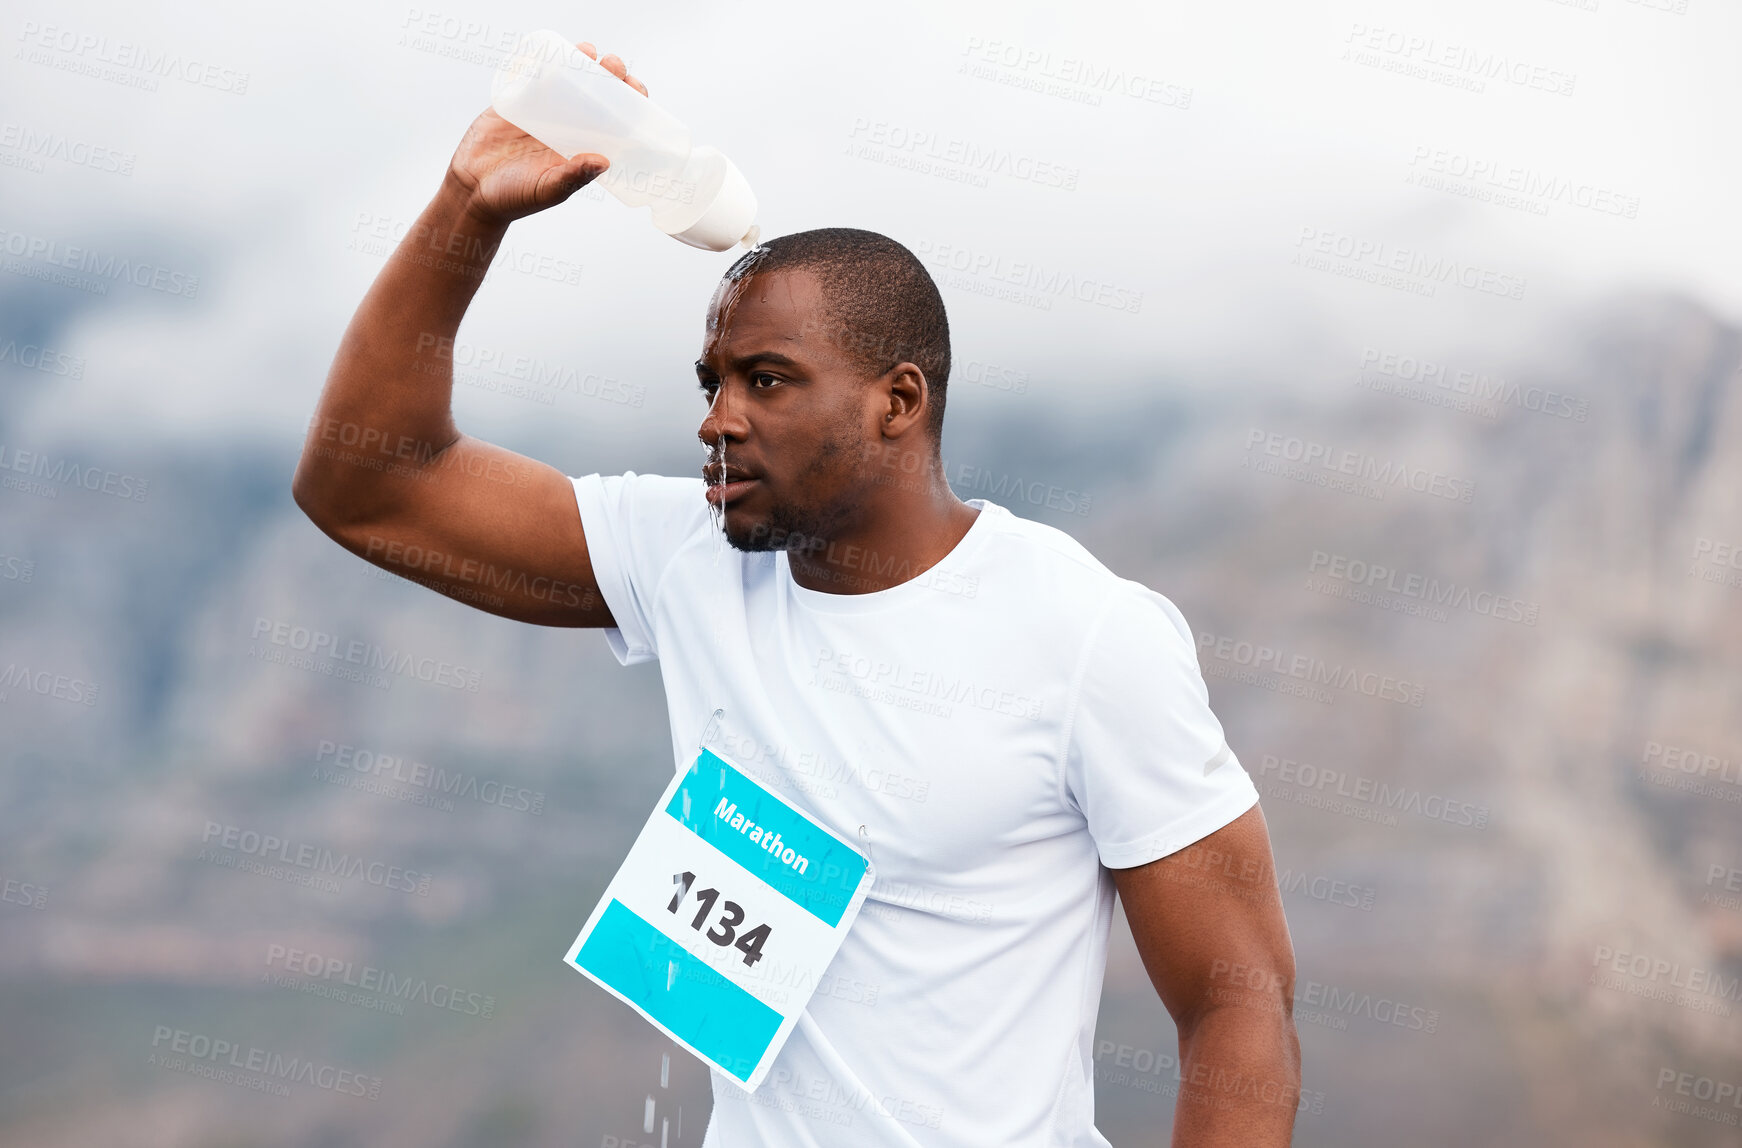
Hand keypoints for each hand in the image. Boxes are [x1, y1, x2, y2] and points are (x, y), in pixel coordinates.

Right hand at [445, 42, 649, 225]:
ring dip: (582, 61)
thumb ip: (573, 176)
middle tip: (614, 65)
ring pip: (567, 79)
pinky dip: (543, 59)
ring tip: (590, 51)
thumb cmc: (514, 197)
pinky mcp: (515, 101)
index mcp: (581, 147)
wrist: (471, 188)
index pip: (614, 120)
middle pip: (595, 93)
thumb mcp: (548, 189)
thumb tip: (604, 161)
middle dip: (609, 75)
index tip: (636, 89)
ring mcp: (541, 111)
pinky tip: (557, 48)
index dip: (628, 102)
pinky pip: (531, 75)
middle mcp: (566, 127)